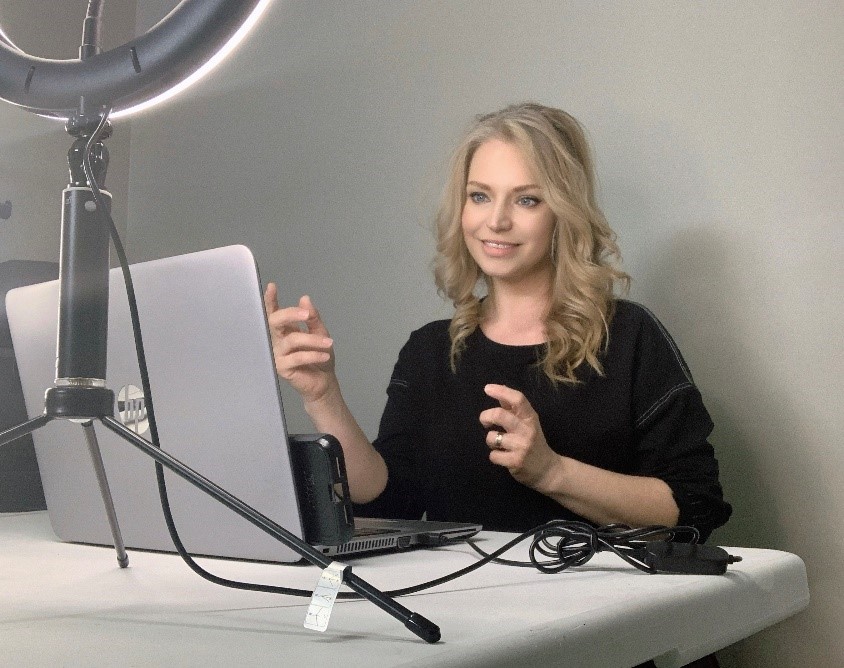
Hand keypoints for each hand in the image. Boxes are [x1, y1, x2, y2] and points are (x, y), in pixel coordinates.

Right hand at [263, 283, 335, 402]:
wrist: (324, 381)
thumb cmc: (319, 357)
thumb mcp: (320, 334)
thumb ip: (313, 318)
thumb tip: (305, 299)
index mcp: (285, 329)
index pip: (275, 313)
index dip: (270, 300)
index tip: (272, 286)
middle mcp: (278, 340)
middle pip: (275, 322)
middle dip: (290, 314)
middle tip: (306, 315)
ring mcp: (278, 354)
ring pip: (292, 340)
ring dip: (312, 340)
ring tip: (329, 343)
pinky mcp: (282, 367)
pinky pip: (297, 357)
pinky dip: (313, 355)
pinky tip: (325, 355)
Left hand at [479, 383, 560, 491]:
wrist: (549, 470)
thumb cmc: (534, 442)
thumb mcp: (527, 422)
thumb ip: (512, 407)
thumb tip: (499, 388)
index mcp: (530, 418)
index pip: (517, 399)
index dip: (501, 391)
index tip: (487, 388)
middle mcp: (527, 430)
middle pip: (500, 415)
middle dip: (486, 416)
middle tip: (485, 421)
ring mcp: (522, 446)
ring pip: (492, 437)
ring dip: (491, 440)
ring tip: (499, 444)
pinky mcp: (515, 462)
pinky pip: (493, 455)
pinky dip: (494, 456)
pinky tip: (503, 457)